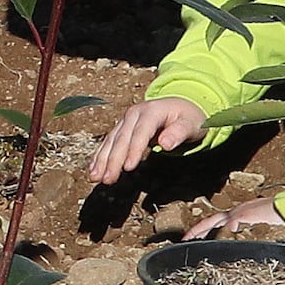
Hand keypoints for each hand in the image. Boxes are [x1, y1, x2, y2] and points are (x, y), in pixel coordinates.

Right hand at [86, 96, 210, 183]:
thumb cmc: (188, 117)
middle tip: (108, 179)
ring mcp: (126, 121)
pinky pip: (109, 143)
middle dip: (113, 160)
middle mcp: (134, 114)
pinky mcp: (122, 128)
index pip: (141, 132)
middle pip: (122, 138)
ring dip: (102, 160)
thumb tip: (165, 144)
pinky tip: (93, 169)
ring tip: (95, 177)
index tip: (128, 168)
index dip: (134, 149)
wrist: (182, 105)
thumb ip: (179, 133)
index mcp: (152, 111)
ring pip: (111, 141)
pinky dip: (100, 156)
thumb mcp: (191, 124)